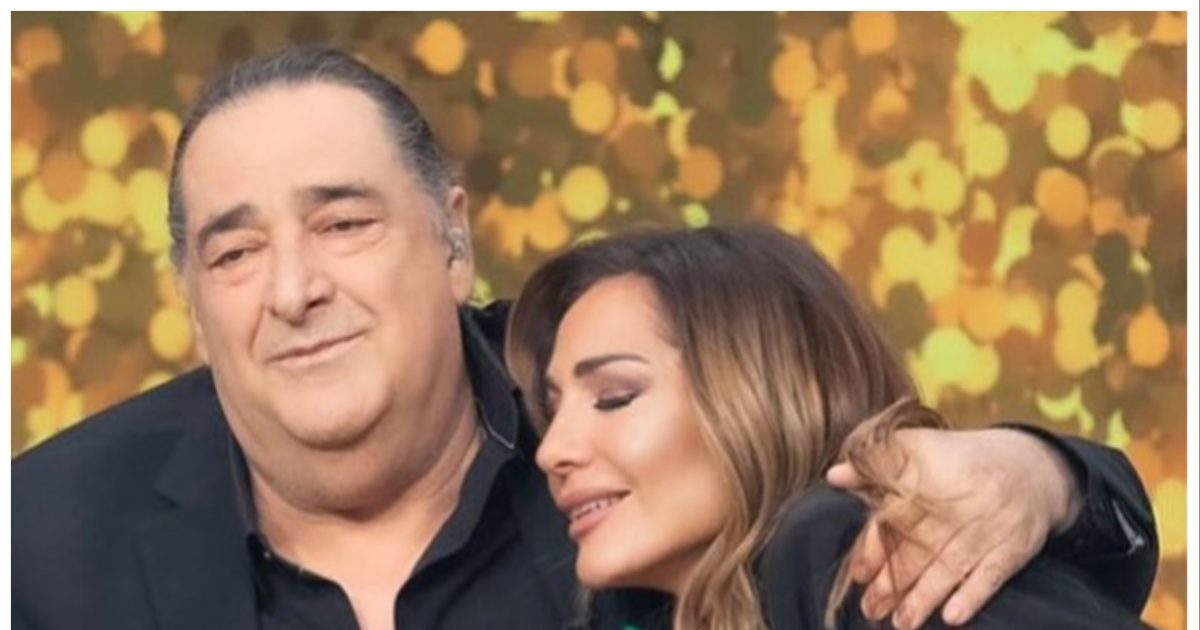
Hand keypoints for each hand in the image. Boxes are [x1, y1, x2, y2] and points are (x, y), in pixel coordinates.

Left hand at [826, 427, 1082, 628]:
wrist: (1032, 468)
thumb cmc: (963, 463)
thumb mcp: (920, 449)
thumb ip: (876, 462)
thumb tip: (834, 476)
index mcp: (932, 478)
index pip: (896, 517)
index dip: (875, 546)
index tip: (858, 573)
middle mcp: (959, 505)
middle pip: (920, 548)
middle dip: (893, 581)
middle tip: (869, 608)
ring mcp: (988, 528)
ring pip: (950, 568)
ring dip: (924, 598)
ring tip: (901, 622)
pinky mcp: (1013, 547)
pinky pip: (991, 576)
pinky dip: (972, 597)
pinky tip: (951, 617)